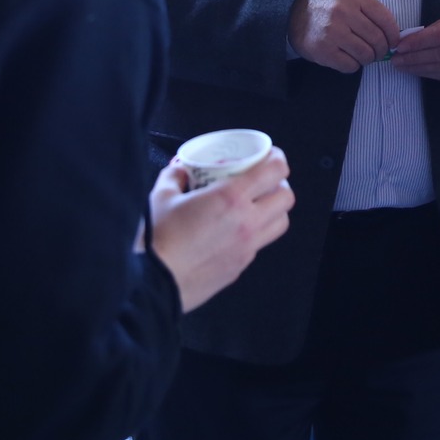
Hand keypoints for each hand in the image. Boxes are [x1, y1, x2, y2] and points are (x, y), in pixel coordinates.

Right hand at [149, 151, 294, 312]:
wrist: (153, 283)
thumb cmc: (158, 239)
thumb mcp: (162, 196)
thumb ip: (175, 176)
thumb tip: (180, 169)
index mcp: (231, 198)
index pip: (275, 171)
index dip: (277, 158)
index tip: (269, 156)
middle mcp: (246, 223)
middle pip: (286, 198)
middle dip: (279, 185)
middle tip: (263, 182)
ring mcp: (246, 249)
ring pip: (280, 224)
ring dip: (273, 211)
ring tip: (254, 206)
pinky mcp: (239, 268)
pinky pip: (258, 245)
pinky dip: (254, 234)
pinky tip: (232, 231)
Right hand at [288, 0, 396, 72]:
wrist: (292, 12)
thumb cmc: (327, 5)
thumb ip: (369, 10)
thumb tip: (393, 36)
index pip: (385, 19)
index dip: (393, 34)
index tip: (393, 41)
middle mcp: (342, 12)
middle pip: (377, 39)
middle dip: (382, 50)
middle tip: (378, 52)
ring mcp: (332, 32)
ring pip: (366, 54)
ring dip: (368, 58)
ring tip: (362, 55)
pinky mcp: (323, 50)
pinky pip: (350, 66)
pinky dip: (353, 65)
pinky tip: (348, 58)